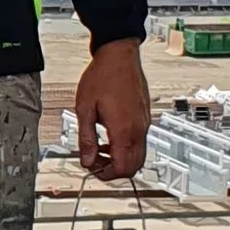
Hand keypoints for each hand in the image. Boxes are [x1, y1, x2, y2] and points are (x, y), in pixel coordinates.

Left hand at [74, 39, 150, 180]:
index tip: (92, 168)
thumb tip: (87, 160)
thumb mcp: (84, 109)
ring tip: (99, 149)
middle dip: (113, 170)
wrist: (119, 56)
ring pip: (138, 156)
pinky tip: (109, 137)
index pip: (122, 168)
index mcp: (124, 130)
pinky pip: (139, 142)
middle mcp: (138, 129)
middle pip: (134, 166)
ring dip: (120, 159)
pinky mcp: (144, 117)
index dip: (105, 174)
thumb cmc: (103, 76)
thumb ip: (86, 139)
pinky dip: (125, 147)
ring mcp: (144, 123)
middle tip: (95, 162)